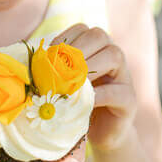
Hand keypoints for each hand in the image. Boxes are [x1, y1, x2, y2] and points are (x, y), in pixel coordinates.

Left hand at [50, 24, 137, 152]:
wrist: (99, 133)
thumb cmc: (76, 102)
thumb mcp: (64, 82)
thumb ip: (54, 70)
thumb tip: (31, 63)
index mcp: (95, 46)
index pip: (82, 29)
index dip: (64, 39)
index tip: (49, 55)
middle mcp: (112, 54)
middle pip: (99, 36)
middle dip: (77, 49)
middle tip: (60, 69)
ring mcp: (124, 75)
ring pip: (114, 55)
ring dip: (89, 68)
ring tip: (71, 84)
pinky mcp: (130, 99)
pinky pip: (117, 91)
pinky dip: (98, 95)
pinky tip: (83, 102)